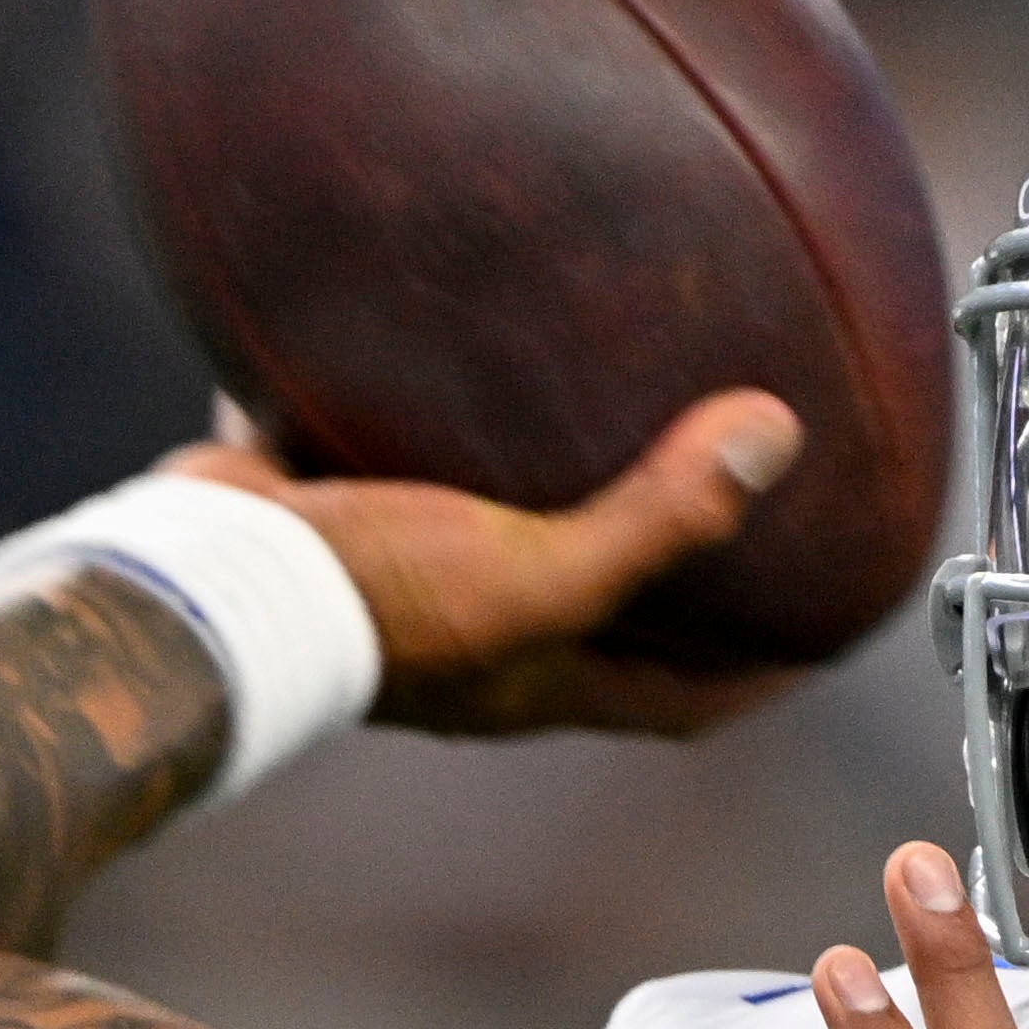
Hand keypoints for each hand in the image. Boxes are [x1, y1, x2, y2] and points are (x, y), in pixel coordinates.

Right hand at [169, 393, 805, 743]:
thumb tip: (776, 437)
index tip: (828, 633)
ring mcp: (406, 578)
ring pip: (505, 530)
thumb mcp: (535, 569)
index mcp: (541, 677)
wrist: (200, 583)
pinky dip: (432, 406)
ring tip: (614, 404)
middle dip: (673, 582)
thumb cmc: (375, 601)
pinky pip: (402, 450)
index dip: (761, 678)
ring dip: (558, 485)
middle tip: (741, 507)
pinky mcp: (339, 510)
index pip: (684, 702)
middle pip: (603, 620)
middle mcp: (482, 640)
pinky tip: (457, 325)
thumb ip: (655, 517)